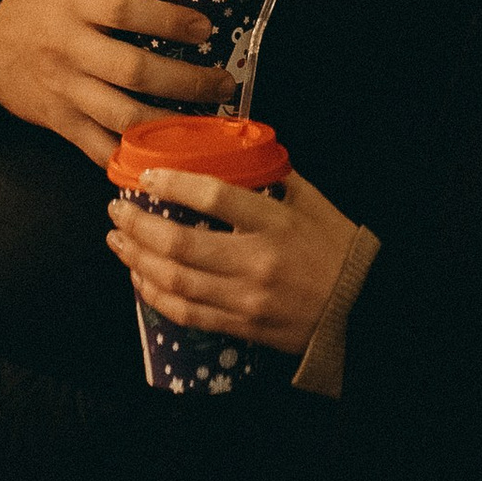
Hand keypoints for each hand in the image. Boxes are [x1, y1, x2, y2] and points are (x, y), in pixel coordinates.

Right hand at [0, 0, 230, 172]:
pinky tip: (163, 158)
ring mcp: (64, 88)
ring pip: (121, 115)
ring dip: (169, 125)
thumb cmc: (41, 0)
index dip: (169, 22)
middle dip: (186, 82)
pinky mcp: (58, 121)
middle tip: (223, 84)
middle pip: (133, 71)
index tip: (205, 29)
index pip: (125, 11)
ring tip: (205, 124)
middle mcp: (70, 47)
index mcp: (77, 2)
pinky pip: (97, 148)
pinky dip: (130, 158)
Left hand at [107, 166, 357, 361]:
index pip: (213, 197)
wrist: (364, 310)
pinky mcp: (241, 327)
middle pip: (180, 245)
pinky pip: (186, 313)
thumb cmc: (338, 250)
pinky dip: (154, 295)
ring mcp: (246, 299)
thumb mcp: (312, 202)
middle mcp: (257, 262)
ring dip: (137, 259)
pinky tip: (140, 277)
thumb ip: (272, 178)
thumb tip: (233, 153)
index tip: (146, 175)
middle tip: (117, 209)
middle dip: (139, 225)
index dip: (173, 183)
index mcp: (276, 223)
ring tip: (119, 240)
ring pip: (175, 281)